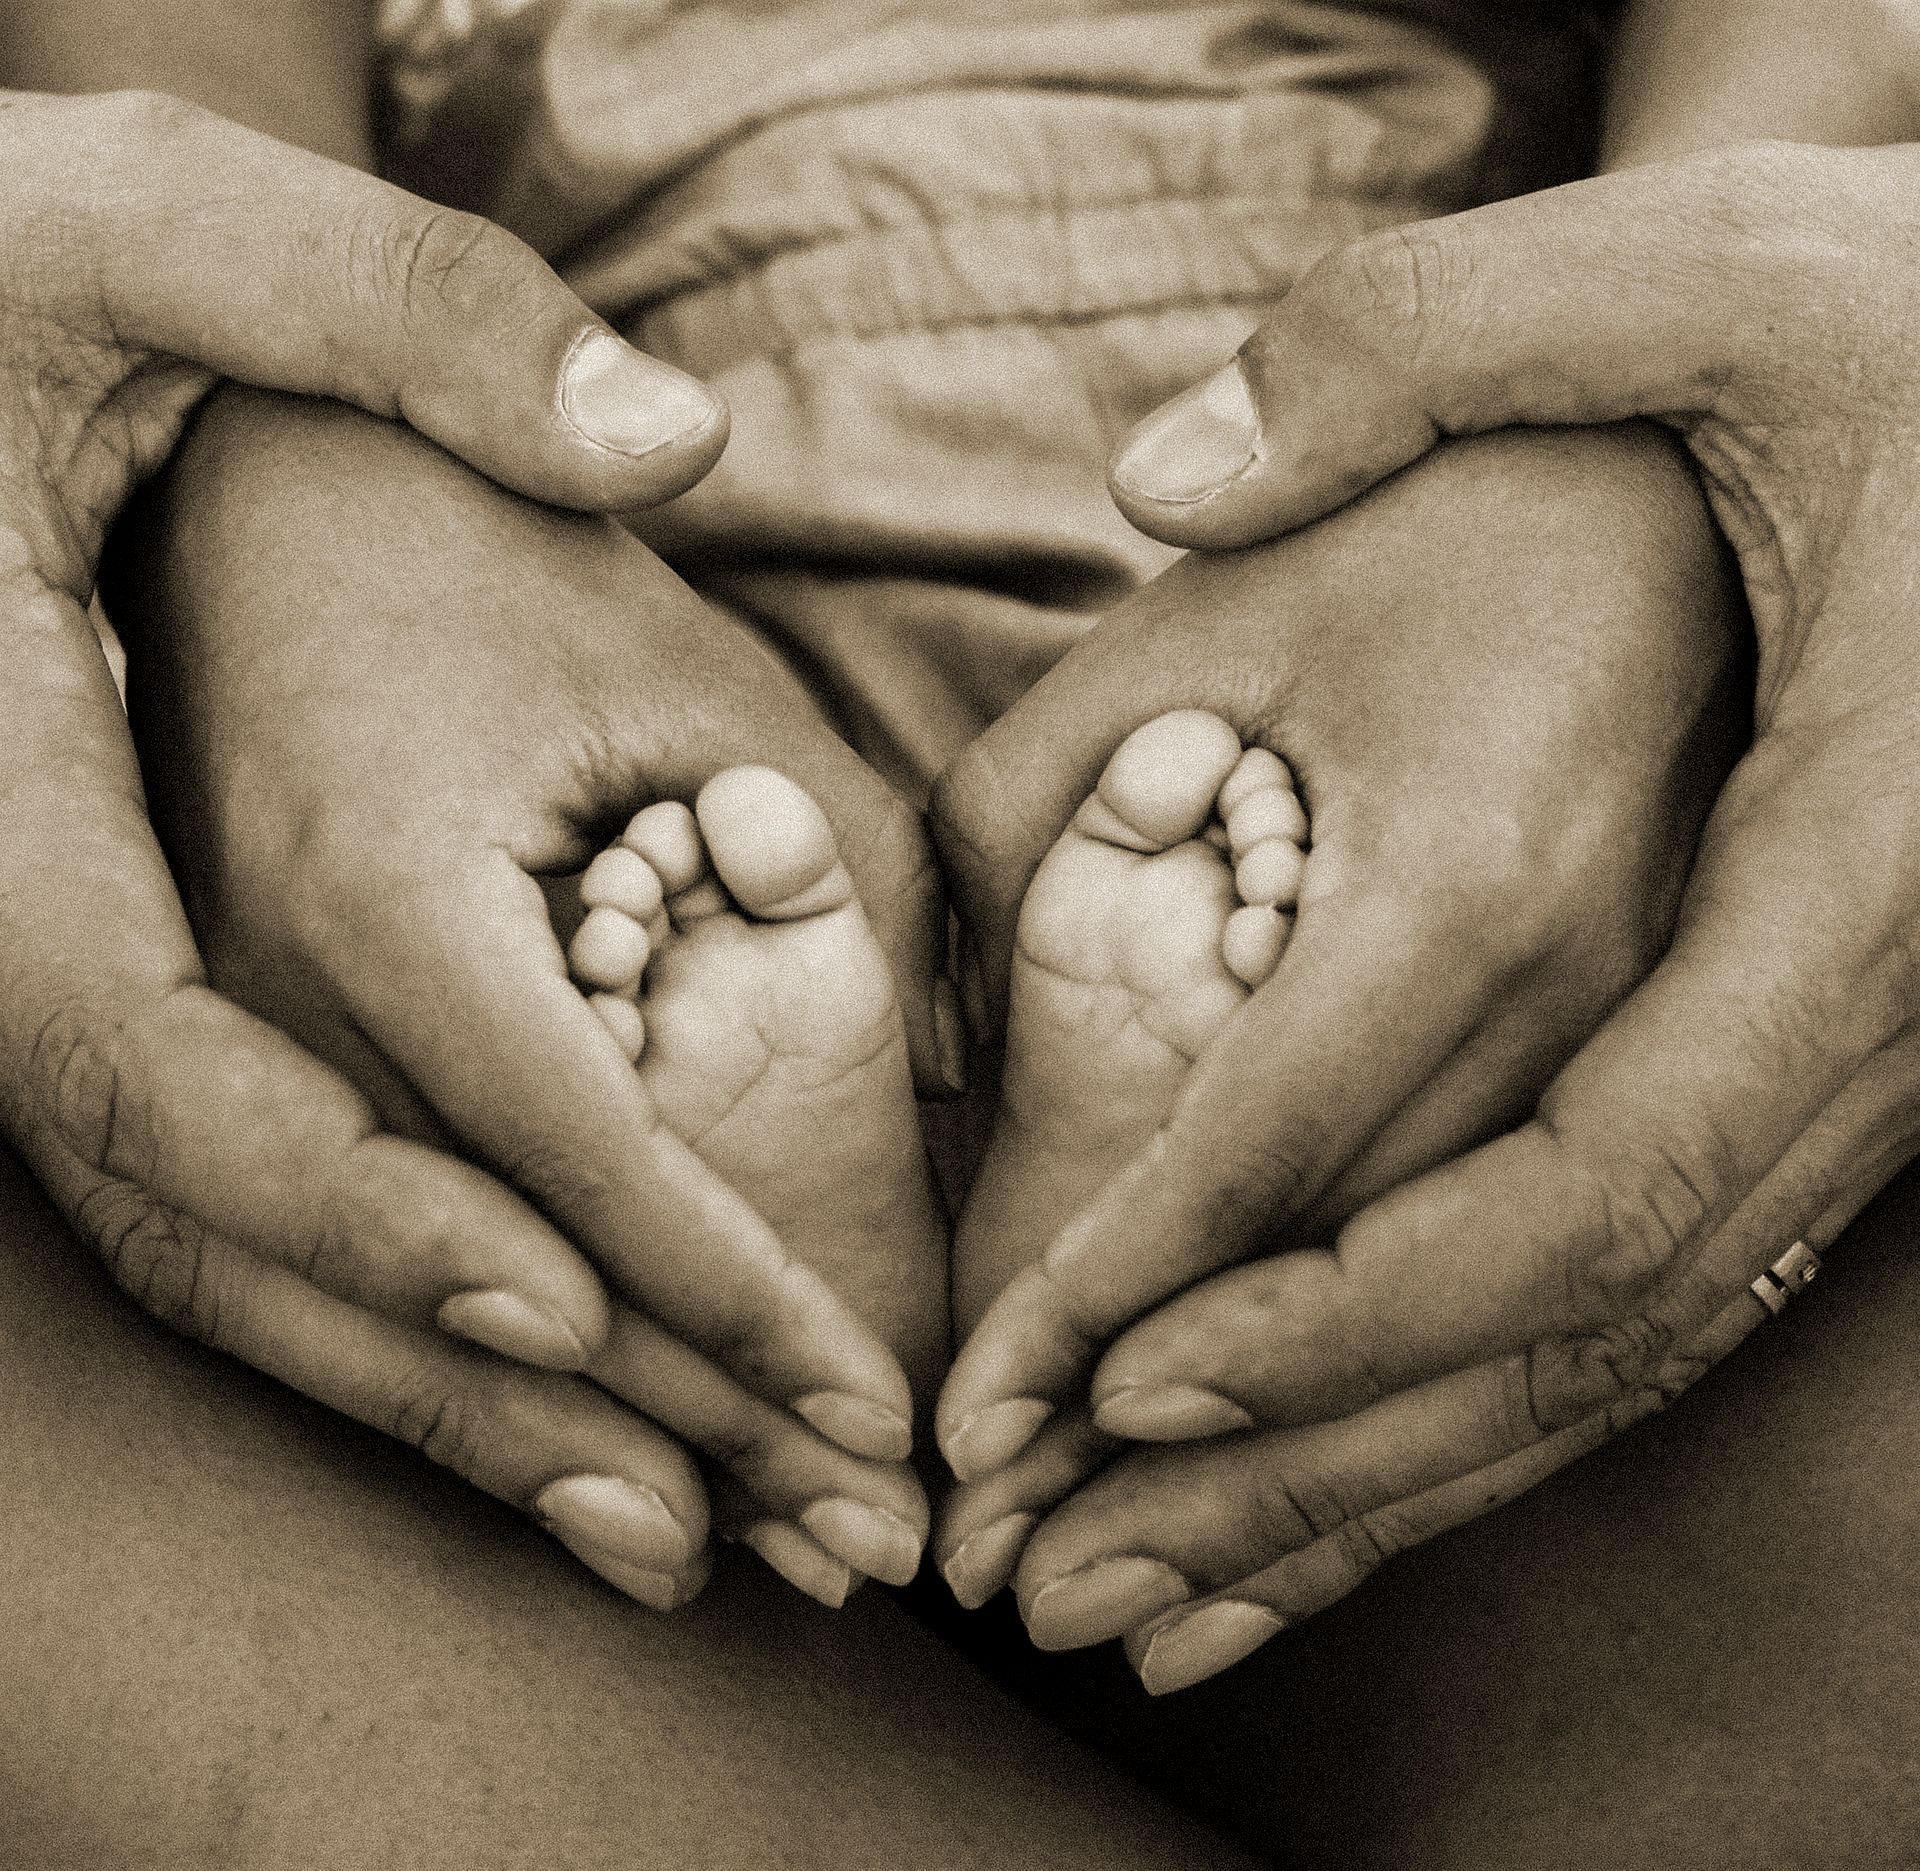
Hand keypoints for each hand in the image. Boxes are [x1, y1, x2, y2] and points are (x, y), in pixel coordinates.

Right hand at [0, 85, 773, 1608]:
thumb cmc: (30, 295)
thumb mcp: (167, 247)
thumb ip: (405, 318)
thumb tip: (673, 433)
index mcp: (64, 789)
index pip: (323, 1064)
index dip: (531, 1212)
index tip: (736, 1334)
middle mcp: (54, 943)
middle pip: (294, 1241)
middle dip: (552, 1392)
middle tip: (795, 1503)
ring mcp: (66, 1004)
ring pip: (254, 1285)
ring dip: (480, 1427)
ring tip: (704, 1530)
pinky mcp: (114, 1017)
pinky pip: (244, 1233)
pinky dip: (401, 1345)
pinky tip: (566, 1410)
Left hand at [957, 137, 1919, 1681]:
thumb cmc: (1849, 350)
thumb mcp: (1660, 297)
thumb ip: (1374, 361)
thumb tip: (1156, 470)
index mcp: (1690, 820)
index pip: (1385, 1115)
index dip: (1187, 1267)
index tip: (1022, 1381)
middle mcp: (1781, 992)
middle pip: (1487, 1311)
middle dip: (1244, 1454)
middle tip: (1026, 1560)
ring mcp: (1830, 1071)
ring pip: (1577, 1365)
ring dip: (1344, 1496)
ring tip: (1135, 1599)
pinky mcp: (1825, 1093)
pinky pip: (1644, 1323)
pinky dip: (1472, 1435)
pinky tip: (1329, 1509)